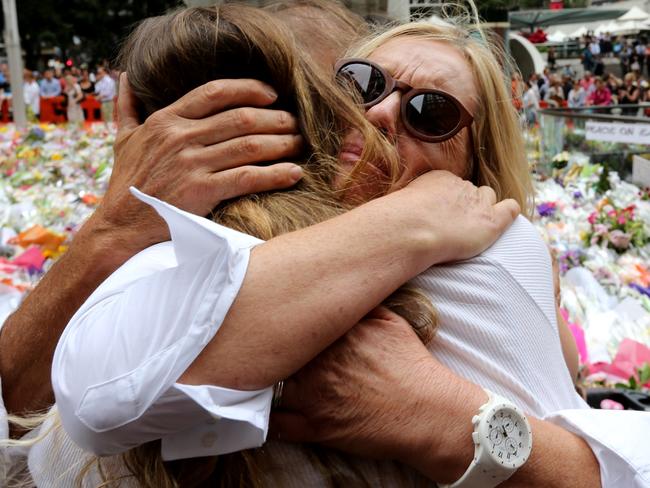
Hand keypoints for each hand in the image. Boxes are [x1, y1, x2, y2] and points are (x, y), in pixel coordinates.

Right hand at [85, 74, 303, 259]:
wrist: (119, 228)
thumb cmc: (125, 184)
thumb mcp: (123, 139)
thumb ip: (127, 106)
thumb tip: (127, 76)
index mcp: (166, 120)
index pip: (215, 92)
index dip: (249, 89)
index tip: (272, 94)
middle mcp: (180, 138)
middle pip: (241, 118)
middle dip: (275, 118)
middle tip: (295, 122)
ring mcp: (191, 165)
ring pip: (249, 145)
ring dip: (281, 143)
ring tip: (300, 144)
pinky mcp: (201, 192)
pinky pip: (248, 178)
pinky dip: (276, 174)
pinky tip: (294, 173)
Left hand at [271, 307, 484, 481]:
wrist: (429, 412)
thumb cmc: (413, 367)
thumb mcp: (391, 322)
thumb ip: (362, 306)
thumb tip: (345, 289)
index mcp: (335, 334)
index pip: (293, 321)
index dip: (284, 322)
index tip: (279, 321)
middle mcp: (320, 362)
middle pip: (277, 350)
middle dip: (271, 348)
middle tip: (264, 345)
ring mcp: (314, 397)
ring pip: (269, 384)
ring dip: (265, 380)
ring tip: (262, 374)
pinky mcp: (315, 428)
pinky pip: (276, 423)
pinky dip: (268, 417)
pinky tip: (267, 408)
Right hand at [393, 171, 519, 264]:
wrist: (412, 228)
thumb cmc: (397, 221)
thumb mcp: (399, 204)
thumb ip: (409, 205)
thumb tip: (397, 214)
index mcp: (440, 178)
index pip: (453, 186)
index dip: (450, 201)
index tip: (440, 215)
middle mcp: (461, 186)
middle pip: (472, 192)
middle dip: (468, 205)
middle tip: (455, 224)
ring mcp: (478, 202)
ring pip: (488, 199)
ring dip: (484, 210)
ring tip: (473, 227)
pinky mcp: (491, 220)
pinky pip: (510, 209)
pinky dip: (509, 212)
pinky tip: (506, 217)